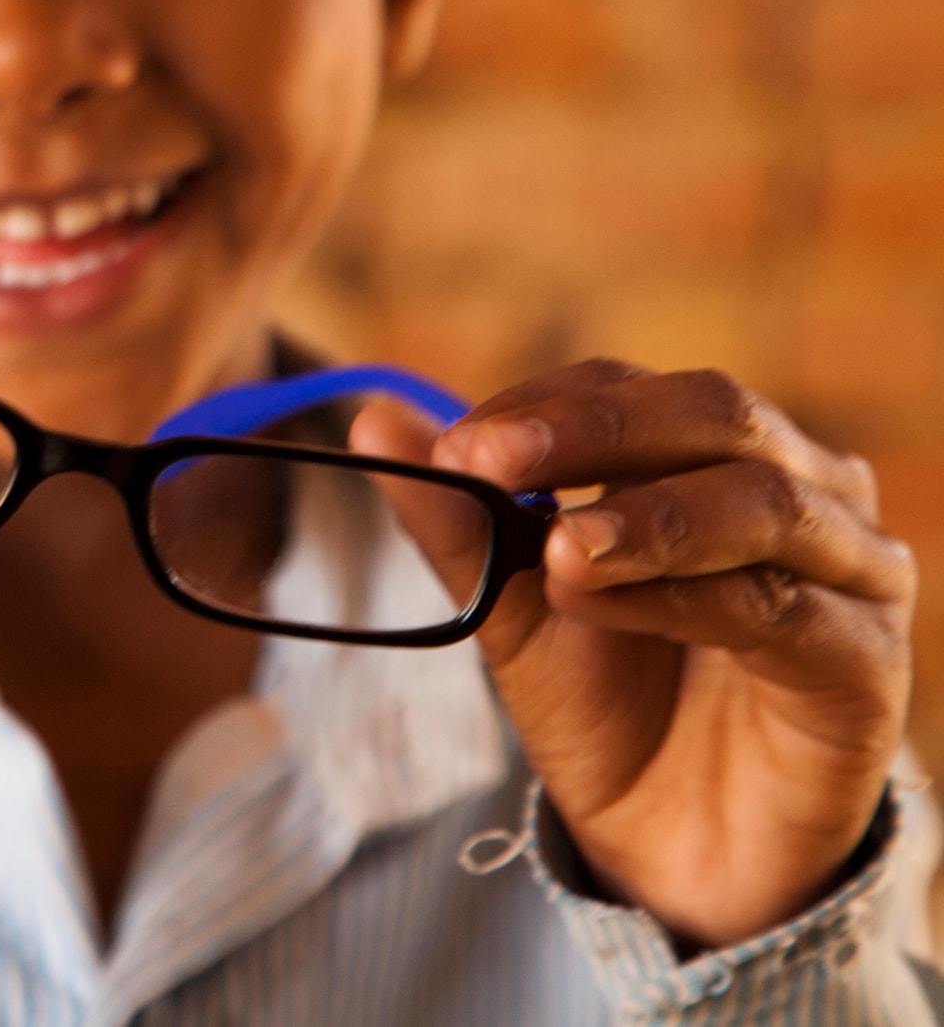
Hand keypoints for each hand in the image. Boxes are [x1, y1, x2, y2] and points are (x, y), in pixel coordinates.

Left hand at [359, 361, 914, 949]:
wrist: (672, 844)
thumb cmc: (608, 702)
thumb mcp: (513, 603)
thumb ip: (458, 517)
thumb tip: (370, 419)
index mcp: (718, 454)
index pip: (633, 390)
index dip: (545, 405)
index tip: (456, 446)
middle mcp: (807, 491)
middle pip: (713, 413)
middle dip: (593, 430)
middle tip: (489, 462)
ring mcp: (852, 572)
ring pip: (761, 503)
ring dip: (645, 516)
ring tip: (556, 550)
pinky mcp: (865, 664)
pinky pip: (781, 607)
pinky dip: (682, 596)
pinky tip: (601, 602)